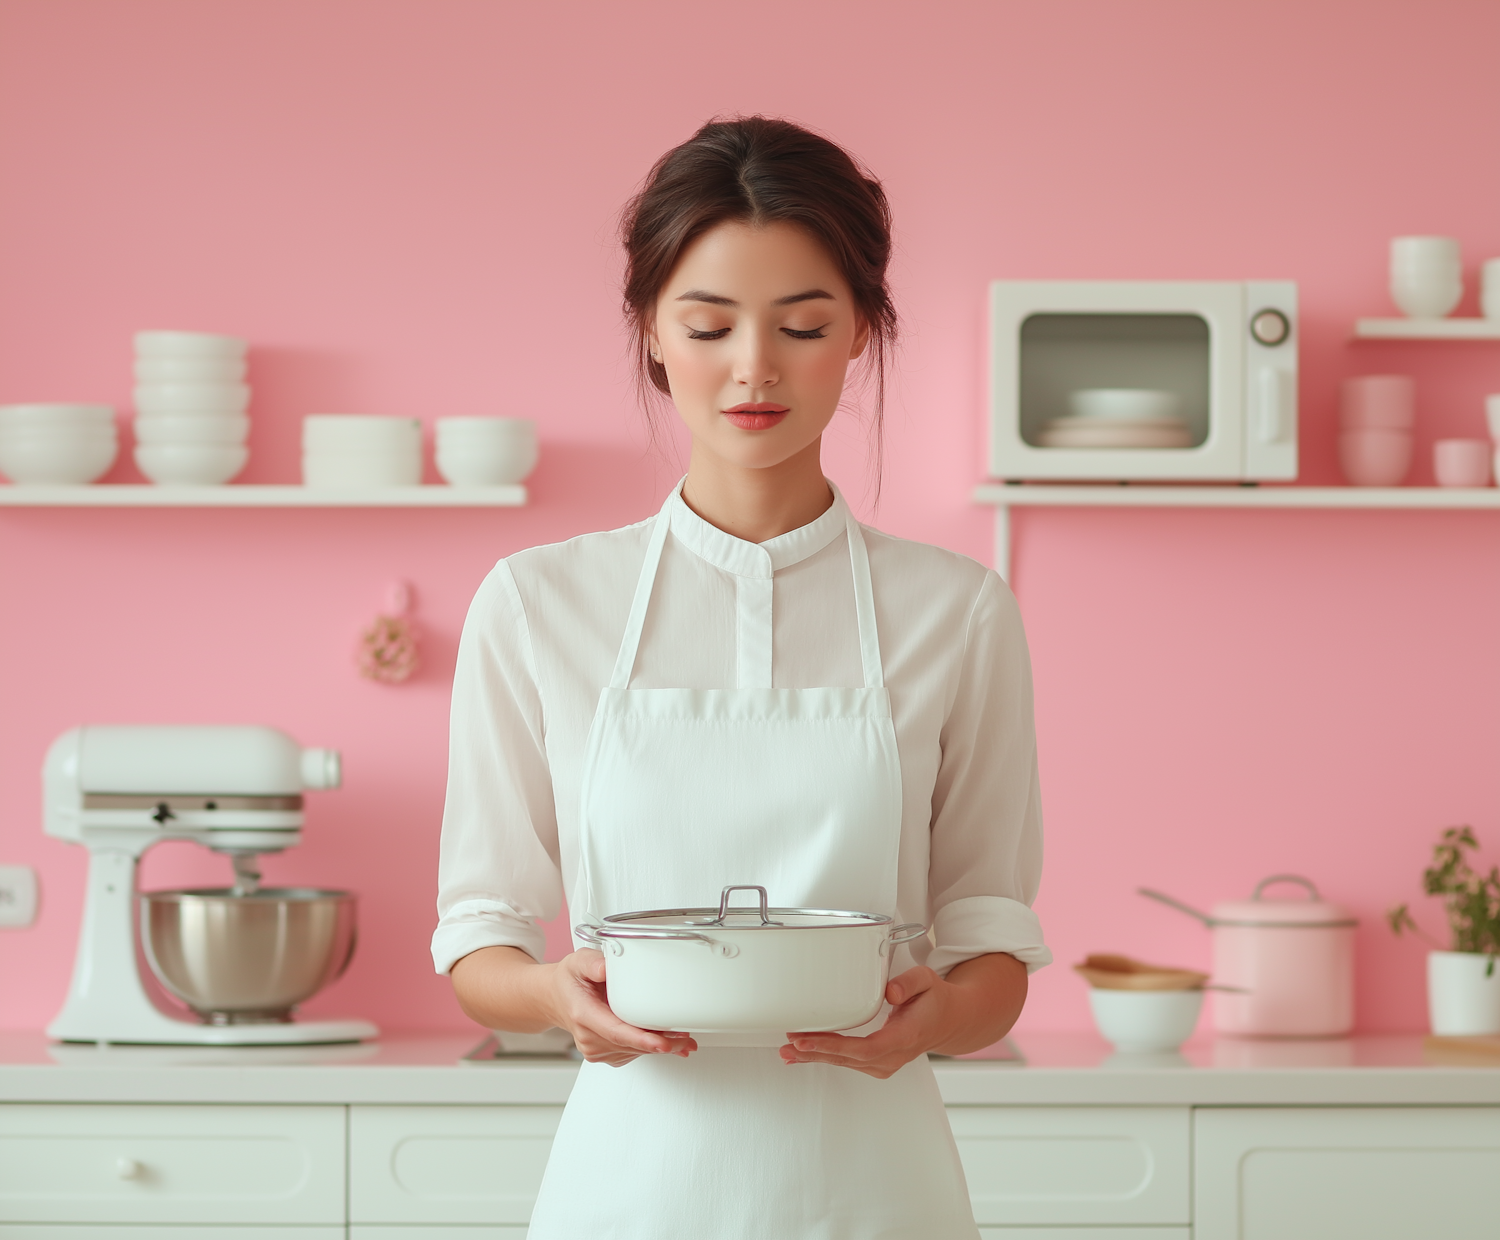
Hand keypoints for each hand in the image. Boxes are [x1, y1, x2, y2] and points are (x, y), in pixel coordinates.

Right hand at [546, 950, 697, 1066]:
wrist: (555, 998)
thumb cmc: (568, 980)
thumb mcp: (577, 961)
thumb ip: (593, 962)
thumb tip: (609, 966)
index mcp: (584, 1014)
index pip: (617, 1031)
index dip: (642, 1039)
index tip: (663, 1043)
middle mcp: (589, 1037)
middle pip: (631, 1044)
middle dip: (662, 1043)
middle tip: (687, 1039)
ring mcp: (596, 1049)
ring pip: (634, 1051)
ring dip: (659, 1046)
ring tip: (683, 1039)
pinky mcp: (605, 1053)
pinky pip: (631, 1053)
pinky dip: (649, 1047)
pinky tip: (666, 1041)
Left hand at [778, 966, 948, 1078]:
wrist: (948, 1022)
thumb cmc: (935, 1000)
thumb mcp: (928, 980)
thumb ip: (910, 983)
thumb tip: (889, 992)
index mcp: (906, 1035)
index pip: (867, 1047)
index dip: (834, 1046)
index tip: (808, 1040)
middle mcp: (895, 1055)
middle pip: (850, 1059)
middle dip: (816, 1052)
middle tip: (789, 1043)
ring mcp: (886, 1063)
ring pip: (846, 1063)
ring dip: (816, 1057)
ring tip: (787, 1051)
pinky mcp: (877, 1063)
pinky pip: (848, 1062)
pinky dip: (825, 1057)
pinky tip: (803, 1054)